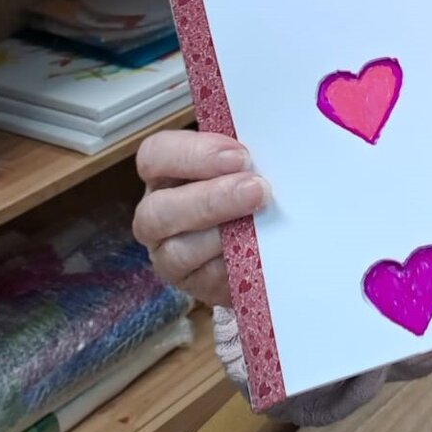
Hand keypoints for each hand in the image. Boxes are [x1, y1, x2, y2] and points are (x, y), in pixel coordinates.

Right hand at [132, 130, 268, 307]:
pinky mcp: (194, 284)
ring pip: (177, 252)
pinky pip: (207, 280)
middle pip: (159, 210)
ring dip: (221, 236)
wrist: (269, 238)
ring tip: (259, 224)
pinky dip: (233, 266)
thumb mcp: (244, 165)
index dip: (193, 154)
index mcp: (166, 174)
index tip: (240, 156)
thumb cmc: (250, 187)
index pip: (155, 155)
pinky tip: (257, 253)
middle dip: (211, 199)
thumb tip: (276, 147)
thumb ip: (245, 157)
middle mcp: (158, 214)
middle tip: (258, 189)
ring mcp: (170, 255)